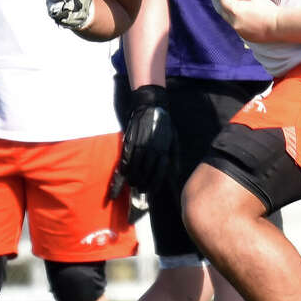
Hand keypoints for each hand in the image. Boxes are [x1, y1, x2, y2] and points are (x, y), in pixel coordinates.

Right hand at [109, 84, 175, 199]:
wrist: (151, 108)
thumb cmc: (164, 125)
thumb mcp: (174, 140)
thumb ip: (175, 157)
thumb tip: (176, 173)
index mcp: (164, 150)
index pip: (160, 172)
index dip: (155, 184)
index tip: (151, 192)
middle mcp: (152, 149)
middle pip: (146, 172)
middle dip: (143, 184)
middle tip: (140, 191)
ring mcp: (140, 145)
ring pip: (135, 167)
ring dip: (132, 178)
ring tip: (132, 185)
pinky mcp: (130, 141)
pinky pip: (126, 158)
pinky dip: (124, 168)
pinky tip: (123, 174)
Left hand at [218, 0, 279, 42]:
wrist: (278, 26)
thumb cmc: (268, 10)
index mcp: (235, 9)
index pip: (223, 1)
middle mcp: (234, 22)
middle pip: (224, 12)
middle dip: (230, 8)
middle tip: (243, 5)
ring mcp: (238, 31)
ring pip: (231, 21)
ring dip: (235, 17)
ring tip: (250, 14)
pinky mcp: (244, 37)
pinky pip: (238, 29)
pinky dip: (242, 25)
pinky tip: (252, 22)